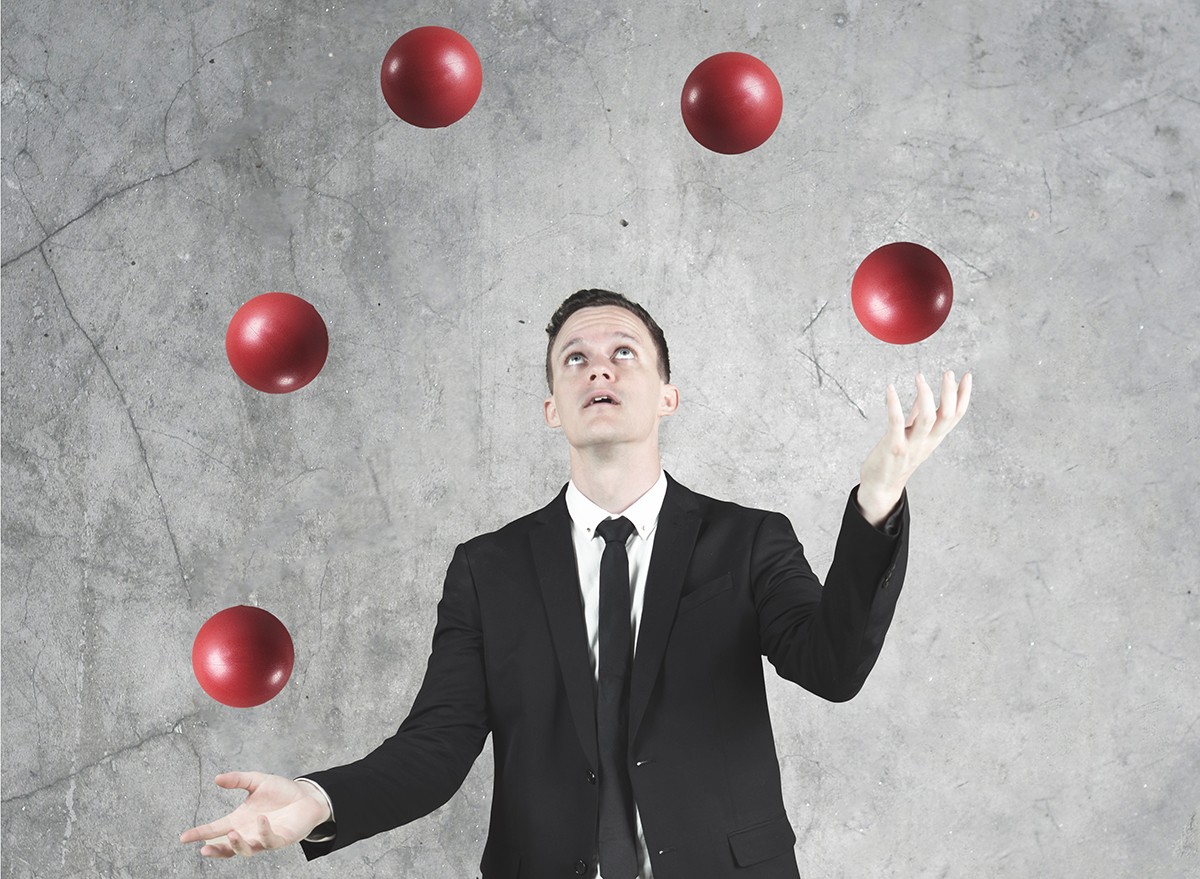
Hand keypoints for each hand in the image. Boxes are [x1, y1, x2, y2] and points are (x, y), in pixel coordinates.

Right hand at [179, 772, 329, 858]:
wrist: (306, 796)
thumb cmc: (281, 792)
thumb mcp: (257, 781)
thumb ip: (238, 780)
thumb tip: (217, 778)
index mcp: (239, 820)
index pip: (215, 829)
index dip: (200, 833)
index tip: (183, 837)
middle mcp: (248, 832)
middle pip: (227, 848)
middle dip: (215, 850)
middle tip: (204, 847)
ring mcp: (263, 838)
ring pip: (246, 850)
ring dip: (237, 844)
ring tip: (231, 834)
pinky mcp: (280, 839)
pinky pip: (269, 840)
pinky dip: (263, 831)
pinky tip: (261, 819)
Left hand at [857, 371, 971, 523]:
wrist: (881, 487)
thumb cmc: (895, 460)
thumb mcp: (912, 436)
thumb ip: (918, 417)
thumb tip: (924, 397)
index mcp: (934, 438)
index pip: (956, 415)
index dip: (964, 396)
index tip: (967, 376)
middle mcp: (927, 442)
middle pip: (947, 416)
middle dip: (951, 393)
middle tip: (948, 373)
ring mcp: (911, 445)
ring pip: (928, 418)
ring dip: (926, 395)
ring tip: (920, 377)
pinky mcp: (894, 447)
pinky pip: (896, 422)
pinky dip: (894, 403)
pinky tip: (890, 388)